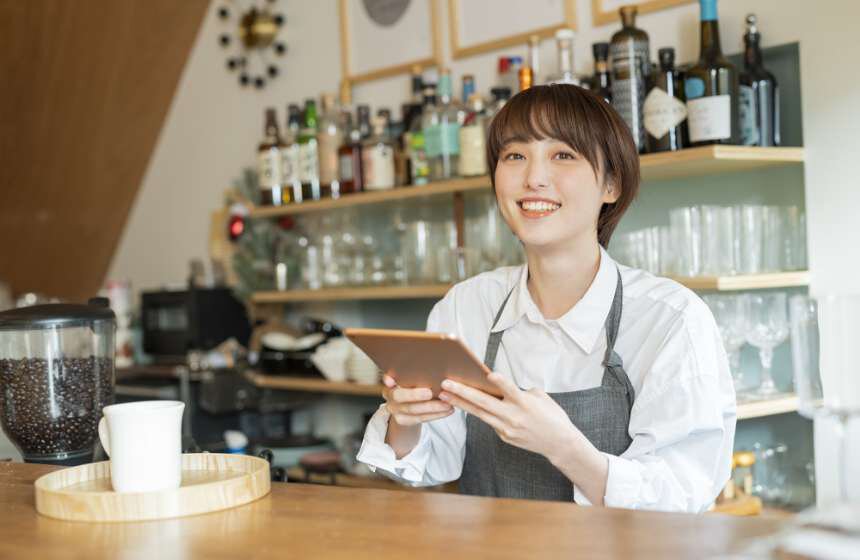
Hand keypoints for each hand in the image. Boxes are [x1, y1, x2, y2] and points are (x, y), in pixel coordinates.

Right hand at [382, 373, 453, 426]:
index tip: (391, 381)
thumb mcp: (412, 376)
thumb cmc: (415, 384)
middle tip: (431, 392)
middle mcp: (389, 396)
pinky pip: (420, 419)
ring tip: (447, 403)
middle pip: (399, 396)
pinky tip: (448, 410)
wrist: (408, 405)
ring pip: (413, 410)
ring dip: (432, 407)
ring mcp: (395, 410)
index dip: (388, 380)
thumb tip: (426, 355)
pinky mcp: (403, 421)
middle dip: (415, 395)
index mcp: (390, 382)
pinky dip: (436, 415)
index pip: (387, 379)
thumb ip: (414, 370)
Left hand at [438, 373, 578, 461]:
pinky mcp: (504, 436)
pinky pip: (489, 421)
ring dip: (460, 403)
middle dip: (463, 392)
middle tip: (445, 384)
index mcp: (525, 404)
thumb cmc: (552, 416)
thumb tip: (502, 387)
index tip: (489, 375)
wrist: (559, 443)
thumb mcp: (541, 398)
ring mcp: (507, 429)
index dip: (500, 383)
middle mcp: (514, 417)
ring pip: (480, 414)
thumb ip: (521, 391)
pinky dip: (477, 412)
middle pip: (484, 403)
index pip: (510, 390)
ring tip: (443, 395)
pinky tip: (463, 404)